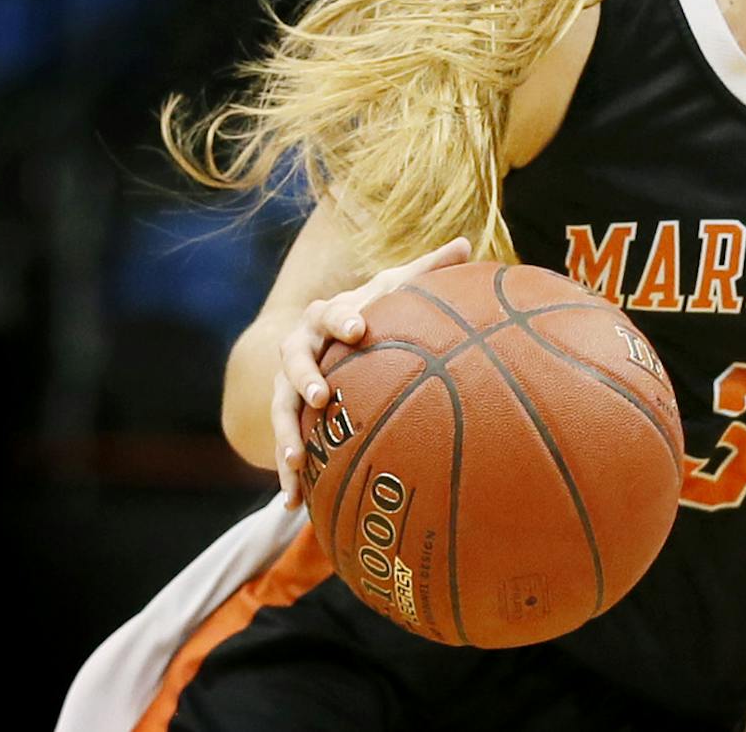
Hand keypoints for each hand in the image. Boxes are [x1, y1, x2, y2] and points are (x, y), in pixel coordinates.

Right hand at [272, 235, 472, 506]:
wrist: (317, 338)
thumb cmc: (370, 311)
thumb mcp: (396, 288)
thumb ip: (426, 270)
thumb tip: (466, 243)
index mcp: (327, 314)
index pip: (332, 312)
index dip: (343, 318)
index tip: (358, 328)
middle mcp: (299, 347)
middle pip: (293, 359)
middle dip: (304, 377)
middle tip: (320, 395)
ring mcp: (285, 383)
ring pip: (280, 409)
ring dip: (284, 434)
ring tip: (294, 462)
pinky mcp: (285, 415)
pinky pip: (282, 445)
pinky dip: (286, 474)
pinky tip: (294, 503)